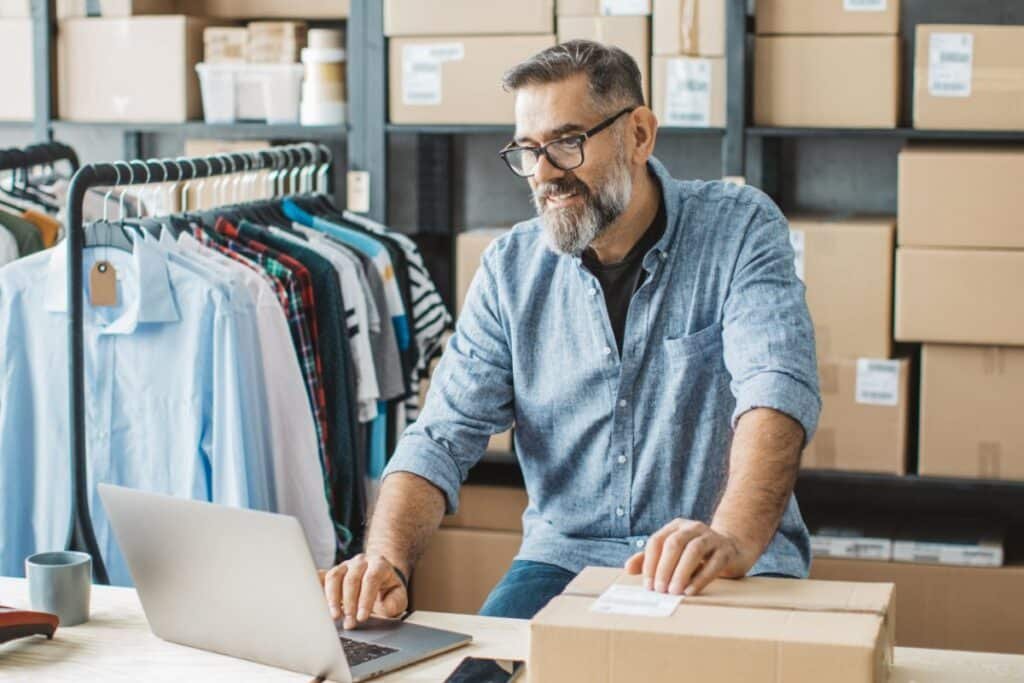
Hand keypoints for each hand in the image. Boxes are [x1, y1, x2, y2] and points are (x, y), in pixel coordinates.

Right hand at [319, 554, 407, 629]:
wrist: (380, 579)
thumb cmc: (388, 590)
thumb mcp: (398, 596)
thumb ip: (395, 602)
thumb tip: (385, 609)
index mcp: (379, 564)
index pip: (371, 579)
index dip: (365, 599)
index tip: (362, 618)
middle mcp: (361, 562)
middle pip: (351, 579)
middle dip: (349, 604)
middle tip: (349, 623)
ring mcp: (345, 565)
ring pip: (334, 576)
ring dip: (332, 598)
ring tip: (334, 616)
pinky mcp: (333, 573)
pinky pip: (322, 577)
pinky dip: (317, 587)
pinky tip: (315, 600)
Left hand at [623, 519, 756, 596]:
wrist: (733, 548)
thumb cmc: (696, 555)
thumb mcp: (672, 555)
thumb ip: (649, 560)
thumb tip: (628, 568)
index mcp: (675, 527)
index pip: (657, 541)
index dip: (650, 563)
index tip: (648, 585)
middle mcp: (692, 528)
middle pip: (674, 543)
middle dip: (664, 568)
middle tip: (659, 590)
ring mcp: (711, 537)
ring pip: (693, 550)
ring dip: (681, 572)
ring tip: (674, 591)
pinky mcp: (726, 550)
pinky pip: (713, 563)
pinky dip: (700, 578)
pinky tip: (690, 591)